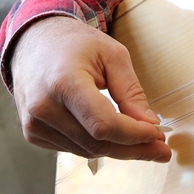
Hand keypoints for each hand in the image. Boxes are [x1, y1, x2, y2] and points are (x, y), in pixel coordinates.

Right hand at [10, 15, 170, 161]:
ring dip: (118, 150)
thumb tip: (149, 125)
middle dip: (133, 149)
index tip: (158, 134)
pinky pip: (73, 148)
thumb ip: (131, 91)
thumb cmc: (76, 44)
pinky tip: (115, 137)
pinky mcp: (33, 133)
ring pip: (86, 151)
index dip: (134, 135)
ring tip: (144, 144)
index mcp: (64, 83)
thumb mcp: (112, 55)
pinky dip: (97, 145)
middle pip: (96, 143)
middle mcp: (44, 108)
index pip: (103, 125)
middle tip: (161, 150)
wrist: (35, 41)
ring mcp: (34, 124)